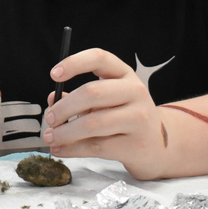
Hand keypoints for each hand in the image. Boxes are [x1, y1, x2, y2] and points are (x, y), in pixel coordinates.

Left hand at [41, 48, 168, 179]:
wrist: (157, 145)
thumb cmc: (124, 116)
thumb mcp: (105, 100)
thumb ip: (79, 98)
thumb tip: (51, 100)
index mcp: (124, 74)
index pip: (99, 58)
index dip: (74, 63)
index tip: (53, 75)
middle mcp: (135, 91)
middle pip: (92, 93)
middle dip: (63, 108)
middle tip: (49, 119)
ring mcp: (139, 118)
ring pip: (92, 123)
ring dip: (65, 133)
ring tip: (50, 137)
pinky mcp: (137, 144)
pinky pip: (97, 147)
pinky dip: (72, 149)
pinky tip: (61, 150)